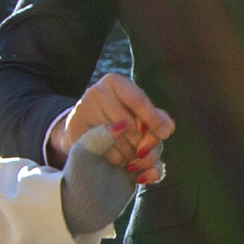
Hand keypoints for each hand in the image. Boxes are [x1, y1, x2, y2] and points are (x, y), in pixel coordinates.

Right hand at [49, 72, 173, 182]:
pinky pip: (102, 150)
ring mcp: (83, 110)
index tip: (165, 134)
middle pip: (129, 123)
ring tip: (131, 157)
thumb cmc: (118, 119)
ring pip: (116, 139)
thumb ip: (156, 119)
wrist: (83, 129)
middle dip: (141, 142)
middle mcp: (97, 91)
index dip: (153, 118)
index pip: (138, 100)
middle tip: (143, 151)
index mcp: (115, 82)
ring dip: (129, 153)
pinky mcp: (74, 130)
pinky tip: (118, 160)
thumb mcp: (137, 114)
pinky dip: (115, 159)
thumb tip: (168, 127)